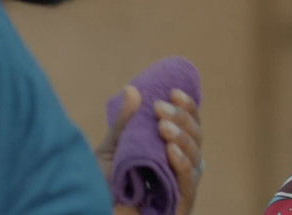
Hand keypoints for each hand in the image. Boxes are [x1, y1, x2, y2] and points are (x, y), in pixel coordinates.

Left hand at [96, 86, 203, 214]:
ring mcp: (184, 185)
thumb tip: (132, 89)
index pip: (190, 126)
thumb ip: (125, 123)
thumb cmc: (103, 188)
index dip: (187, 108)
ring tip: (163, 126)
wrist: (94, 213)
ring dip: (182, 137)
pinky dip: (182, 163)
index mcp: (173, 152)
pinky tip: (171, 150)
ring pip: (196, 155)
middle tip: (160, 107)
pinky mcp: (183, 203)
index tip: (173, 92)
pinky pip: (188, 180)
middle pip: (196, 137)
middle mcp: (183, 167)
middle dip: (182, 118)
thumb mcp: (112, 150)